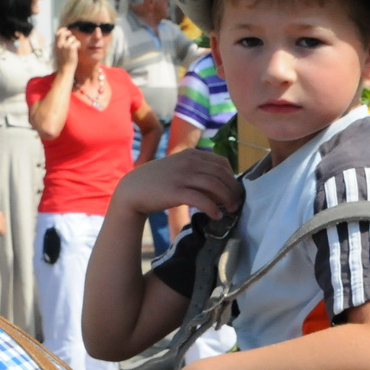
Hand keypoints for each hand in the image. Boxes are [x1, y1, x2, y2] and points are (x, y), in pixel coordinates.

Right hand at [52, 27, 80, 71]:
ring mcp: (65, 46)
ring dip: (75, 41)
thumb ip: (61, 44)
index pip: (57, 33)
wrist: (65, 69)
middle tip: (72, 38)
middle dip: (69, 33)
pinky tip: (78, 49)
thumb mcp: (59, 51)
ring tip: (75, 46)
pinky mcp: (71, 48)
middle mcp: (60, 44)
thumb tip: (65, 38)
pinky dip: (78, 45)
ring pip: (72, 37)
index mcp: (56, 45)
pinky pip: (77, 42)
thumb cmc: (63, 62)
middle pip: (64, 32)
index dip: (62, 30)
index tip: (66, 30)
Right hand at [114, 149, 240, 223]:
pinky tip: (216, 216)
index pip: (221, 162)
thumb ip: (198, 172)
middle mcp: (188, 162)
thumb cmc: (158, 181)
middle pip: (221, 174)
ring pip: (215, 185)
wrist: (132, 189)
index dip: (232, 177)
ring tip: (230, 210)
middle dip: (233, 189)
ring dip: (227, 199)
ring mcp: (182, 176)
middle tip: (236, 203)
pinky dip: (212, 208)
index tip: (234, 190)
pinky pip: (201, 200)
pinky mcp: (176, 192)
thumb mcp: (179, 168)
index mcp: (191, 154)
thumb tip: (222, 188)